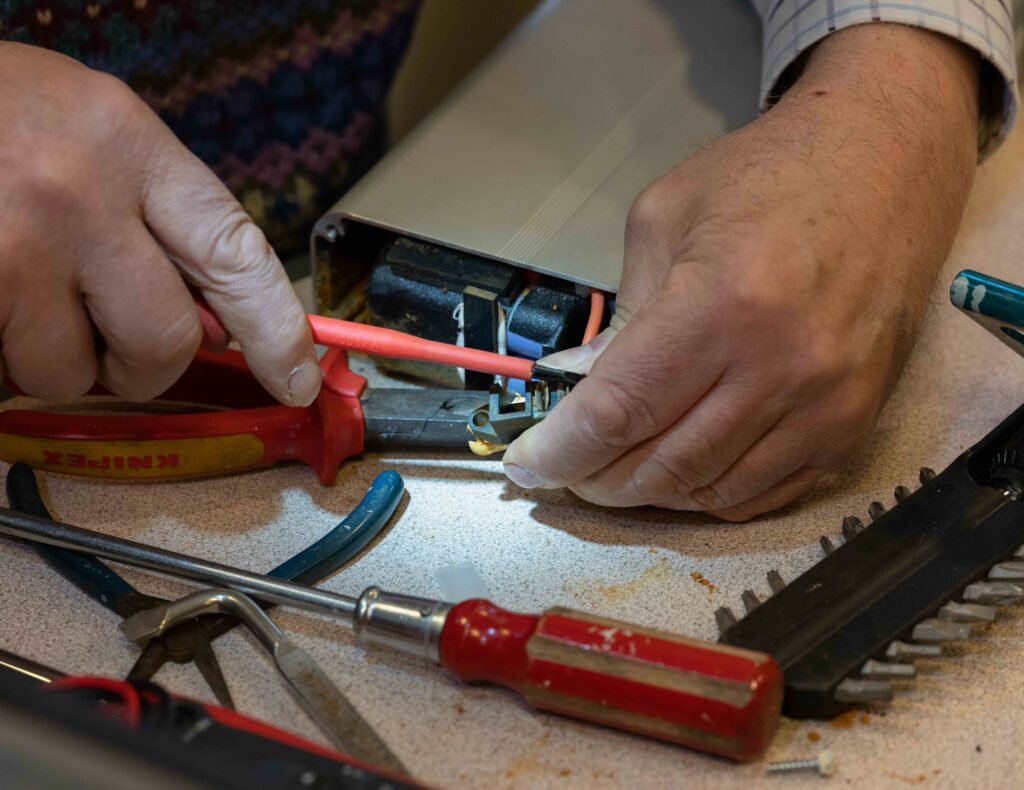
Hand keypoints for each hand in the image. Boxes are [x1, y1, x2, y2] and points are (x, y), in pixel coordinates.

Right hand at [0, 43, 319, 403]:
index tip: (298, 378)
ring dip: (52, 362)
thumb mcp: (89, 135)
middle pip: (165, 340)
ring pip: (70, 374)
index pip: (237, 254)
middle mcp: (76, 193)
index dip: (278, 330)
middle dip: (142, 365)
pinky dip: (1, 358)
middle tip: (110, 344)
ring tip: (19, 301)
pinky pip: (1, 376)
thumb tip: (217, 322)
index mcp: (128, 144)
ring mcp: (8, 246)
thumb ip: (156, 218)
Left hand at [503, 25, 979, 519]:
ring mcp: (823, 404)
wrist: (884, 163)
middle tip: (564, 466)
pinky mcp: (852, 424)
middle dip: (593, 479)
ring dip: (645, 492)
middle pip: (659, 466)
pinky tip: (677, 470)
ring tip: (612, 468)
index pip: (618, 411)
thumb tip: (578, 383)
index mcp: (719, 304)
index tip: (525, 468)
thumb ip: (618, 313)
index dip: (560, 452)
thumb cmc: (769, 177)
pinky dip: (706, 495)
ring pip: (707, 490)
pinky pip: (763, 494)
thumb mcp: (664, 219)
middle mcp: (779, 367)